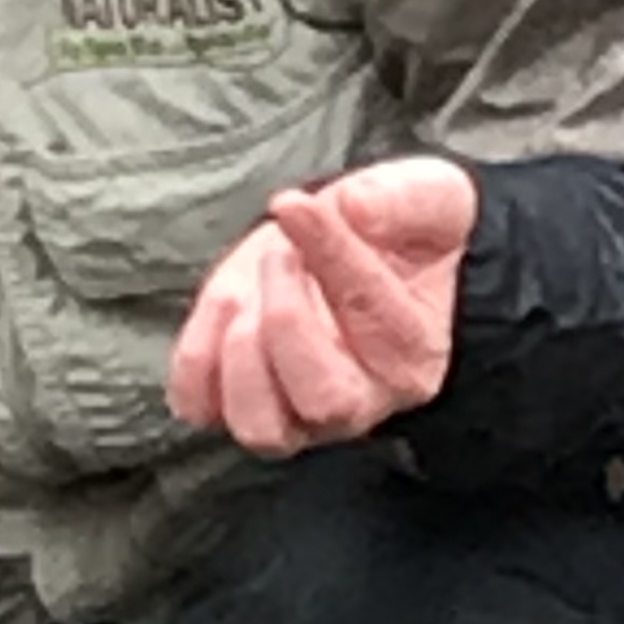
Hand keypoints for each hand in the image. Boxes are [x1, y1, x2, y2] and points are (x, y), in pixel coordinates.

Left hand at [167, 156, 479, 458]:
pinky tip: (222, 305)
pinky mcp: (236, 402)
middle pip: (325, 400)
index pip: (371, 318)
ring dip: (238, 351)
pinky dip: (195, 359)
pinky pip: (200, 407)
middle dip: (287, 317)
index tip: (295, 205)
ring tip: (245, 290)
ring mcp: (296, 415)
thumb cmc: (399, 232)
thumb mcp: (428, 195)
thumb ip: (405, 197)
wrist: (360, 251)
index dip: (329, 254)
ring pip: (261, 428)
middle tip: (279, 254)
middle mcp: (362, 402)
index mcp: (414, 353)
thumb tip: (356, 206)